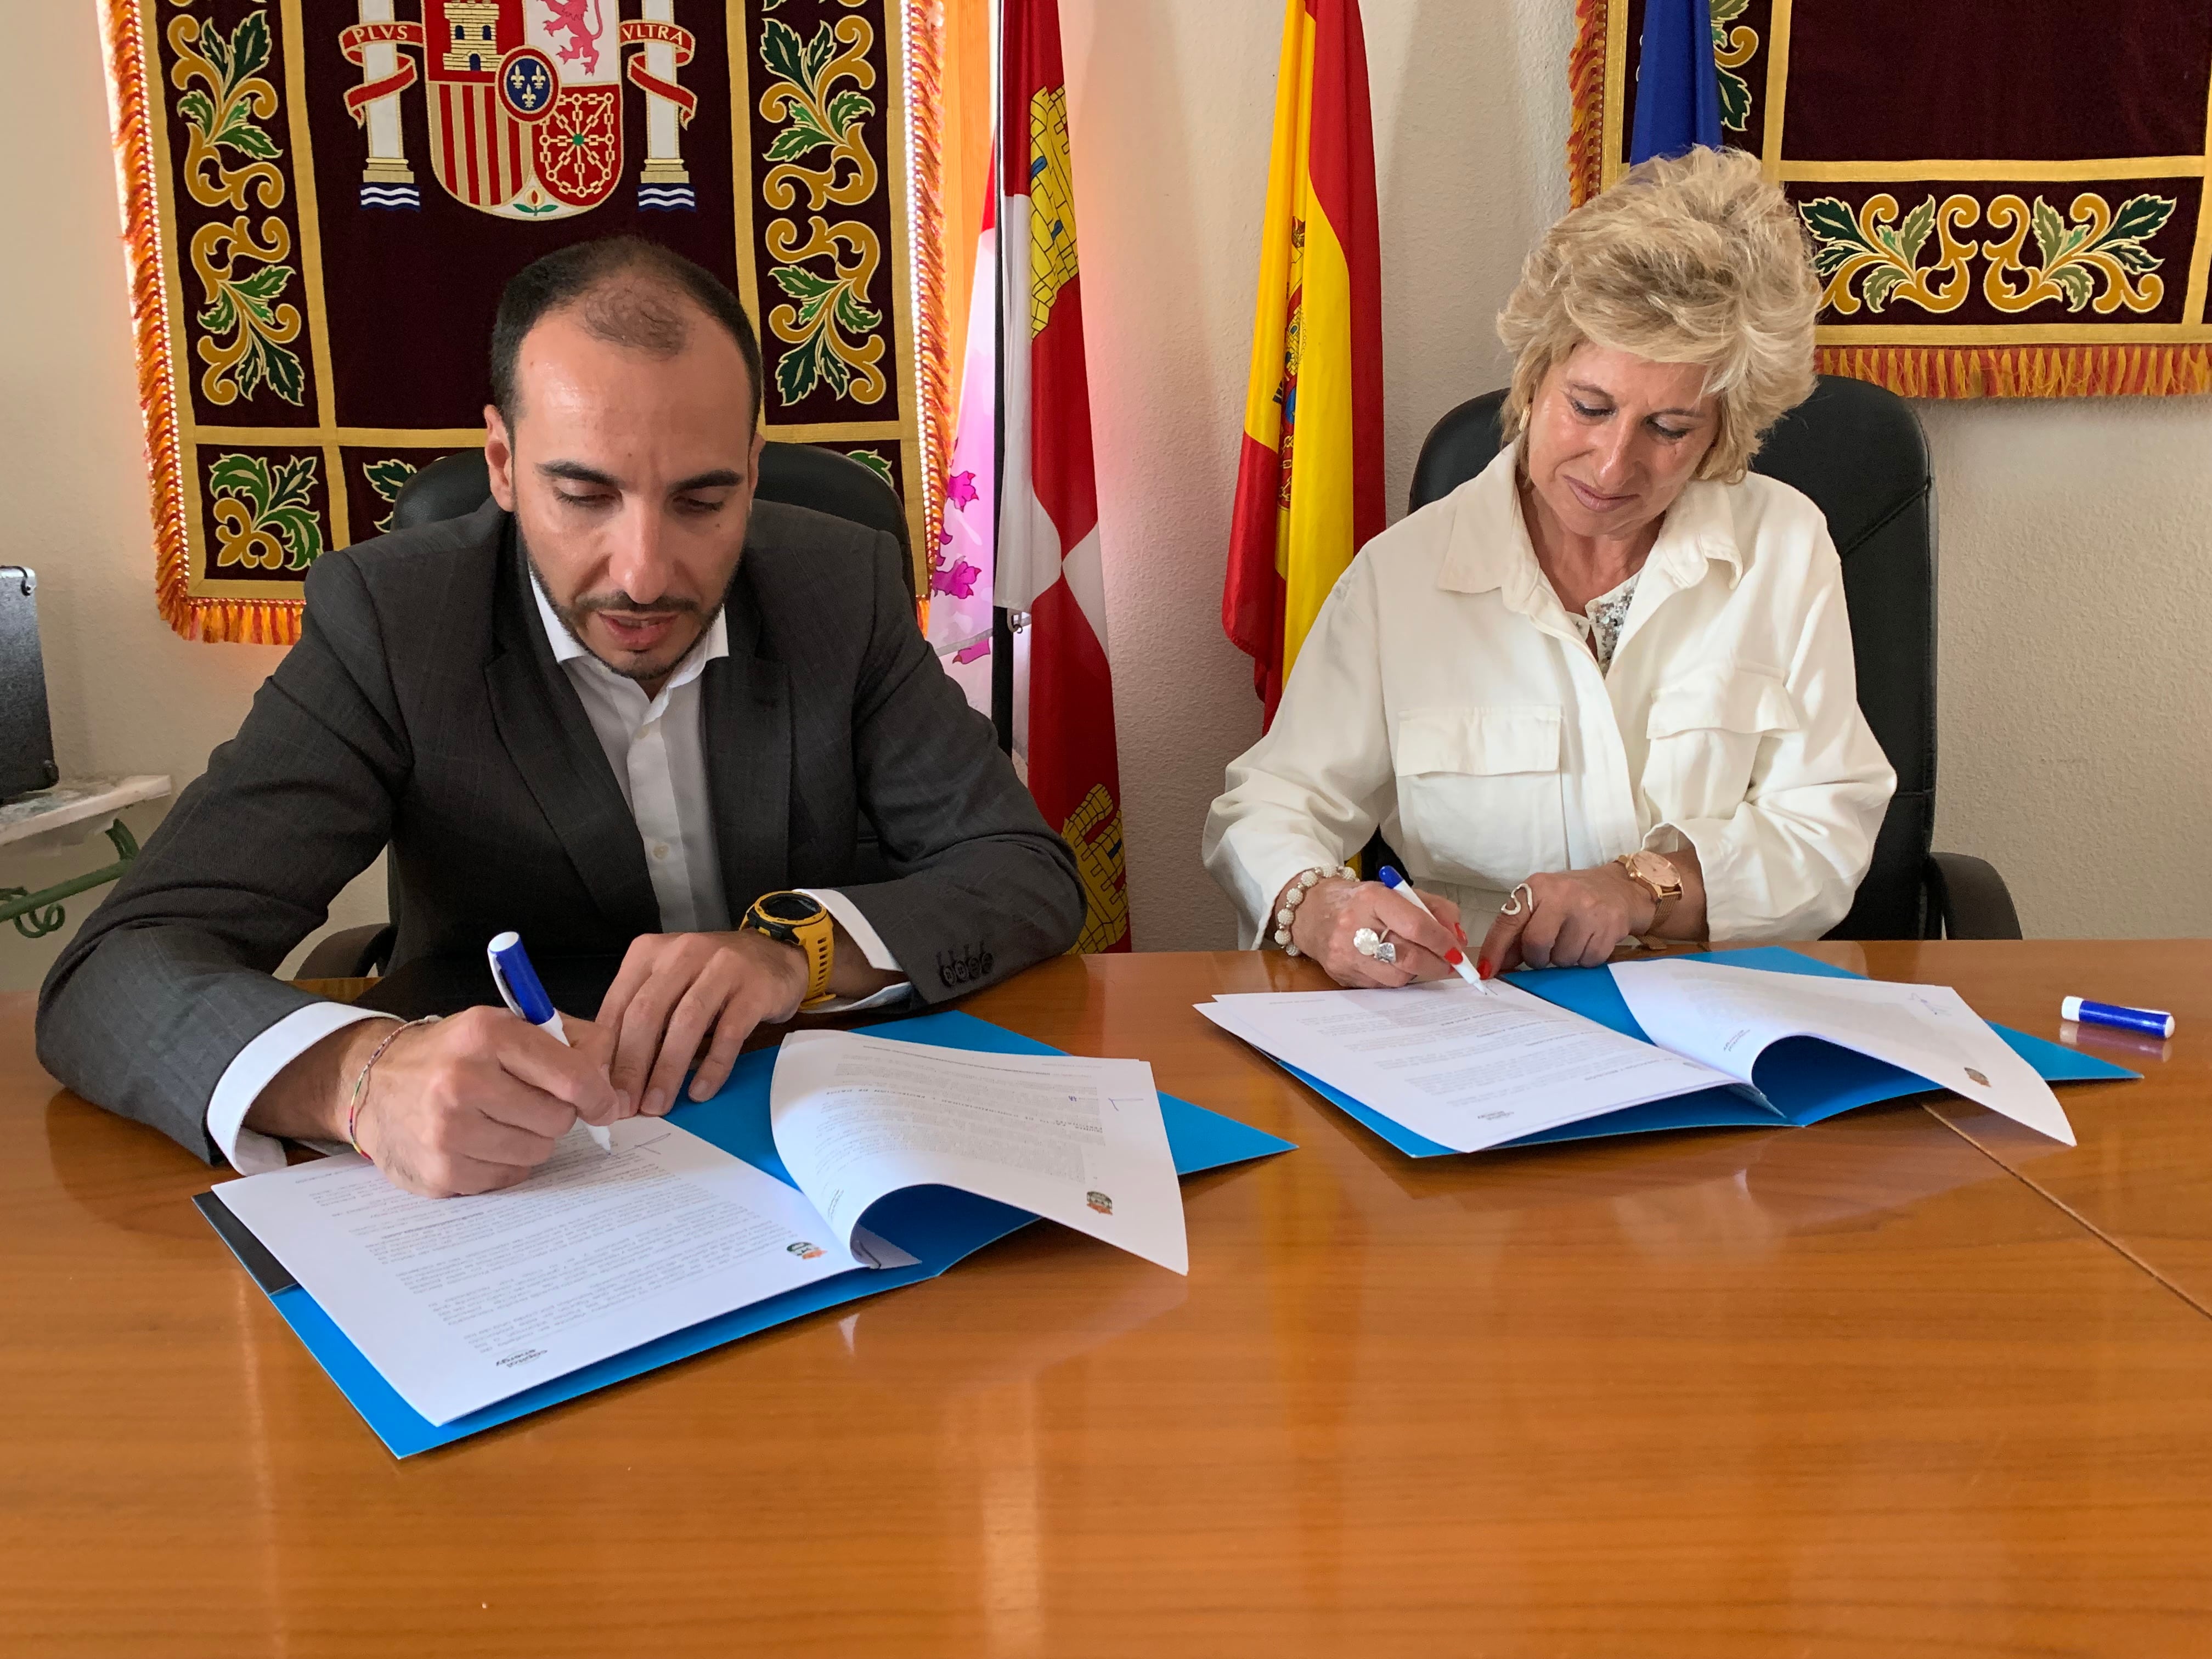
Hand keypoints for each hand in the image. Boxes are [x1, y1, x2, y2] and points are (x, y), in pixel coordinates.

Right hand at [353, 1007, 626, 1198]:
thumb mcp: (506, 1026)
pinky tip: (479, 1141)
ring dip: (529, 1140)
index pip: (572, 1077)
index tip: (603, 1104)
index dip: (598, 1094)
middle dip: (554, 1113)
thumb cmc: (454, 1053)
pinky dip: (503, 1163)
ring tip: (499, 1119)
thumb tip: (613, 1088)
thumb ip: (571, 1042)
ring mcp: (447, 1131)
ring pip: (537, 1153)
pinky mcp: (440, 1172)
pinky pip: (508, 1178)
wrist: (376, 1083)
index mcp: (487, 1035)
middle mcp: (462, 1081)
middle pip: (558, 1120)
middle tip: (527, 1102)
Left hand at [597, 930, 808, 1114]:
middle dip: (632, 1065)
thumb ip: (640, 1014)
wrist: (775, 955)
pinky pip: (728, 1032)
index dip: (607, 1051)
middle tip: (626, 1104)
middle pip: (647, 1013)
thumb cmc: (712, 976)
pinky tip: (701, 1091)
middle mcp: (682, 954)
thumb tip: (609, 1071)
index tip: (600, 1090)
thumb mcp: (669, 982)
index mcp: (650, 952)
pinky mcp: (754, 989)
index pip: (618, 1004)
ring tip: (658, 1104)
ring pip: (686, 1023)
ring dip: (668, 1069)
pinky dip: (713, 1065)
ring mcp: (721, 968)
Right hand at [1286, 876, 1466, 987]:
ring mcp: (1345, 955)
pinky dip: (1394, 976)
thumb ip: (1434, 909)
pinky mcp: (1341, 975)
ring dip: (1416, 972)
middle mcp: (1355, 927)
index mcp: (1372, 899)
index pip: (1417, 926)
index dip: (1443, 942)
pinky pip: (1381, 985)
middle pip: (1409, 958)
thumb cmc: (1361, 901)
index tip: (1457, 950)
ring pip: (1397, 977)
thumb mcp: (1398, 892)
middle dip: (1437, 964)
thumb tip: (1458, 938)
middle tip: (1448, 963)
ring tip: (1415, 959)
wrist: (1311, 911)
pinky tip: (1390, 963)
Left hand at [1478, 865, 1654, 974]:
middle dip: (1537, 958)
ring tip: (1572, 940)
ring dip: (1563, 959)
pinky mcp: (1611, 928)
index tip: (1487, 971)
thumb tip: (1495, 964)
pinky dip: (1584, 959)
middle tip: (1545, 953)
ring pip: (1563, 958)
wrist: (1620, 889)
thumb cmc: (1572, 899)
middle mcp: (1563, 896)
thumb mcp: (1542, 903)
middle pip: (1536, 945)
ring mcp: (1589, 912)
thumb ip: (1517, 930)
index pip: (1509, 921)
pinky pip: (1587, 961)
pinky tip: (1589, 942)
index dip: (1495, 949)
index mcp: (1539, 887)